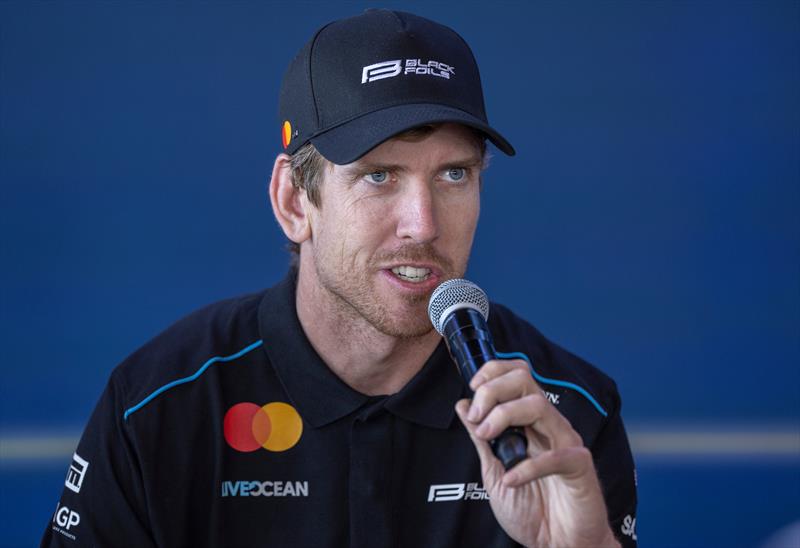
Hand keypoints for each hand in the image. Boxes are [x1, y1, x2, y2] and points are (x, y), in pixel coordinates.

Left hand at [454, 359, 619, 547]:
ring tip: (487, 437)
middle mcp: (548, 425)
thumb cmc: (533, 510)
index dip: (493, 372)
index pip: (516, 376)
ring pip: (537, 405)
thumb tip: (463, 405)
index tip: (473, 389)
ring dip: (504, 416)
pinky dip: (528, 466)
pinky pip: (556, 455)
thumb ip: (481, 439)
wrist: (560, 545)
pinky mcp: (579, 465)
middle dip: (492, 391)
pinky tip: (512, 479)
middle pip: (524, 381)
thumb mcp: (494, 471)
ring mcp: (565, 442)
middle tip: (476, 417)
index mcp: (529, 422)